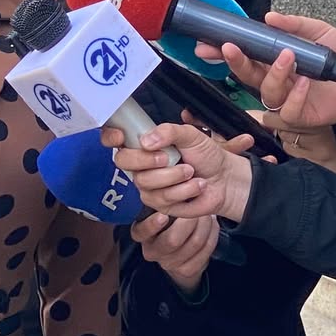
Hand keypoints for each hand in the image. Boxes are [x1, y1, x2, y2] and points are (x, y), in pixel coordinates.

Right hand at [103, 121, 250, 221]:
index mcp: (146, 145)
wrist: (225, 179)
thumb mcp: (191, 135)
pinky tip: (196, 186)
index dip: (110, 136)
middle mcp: (142, 165)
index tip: (119, 135)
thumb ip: (168, 132)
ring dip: (174, 176)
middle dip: (147, 160)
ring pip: (145, 182)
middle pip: (124, 162)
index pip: (115, 139)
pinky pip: (163, 198)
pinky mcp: (160, 204)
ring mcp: (149, 186)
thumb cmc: (207, 155)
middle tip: (169, 157)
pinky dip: (185, 190)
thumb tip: (146, 141)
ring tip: (192, 172)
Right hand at [129, 211, 218, 292]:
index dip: (152, 225)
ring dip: (205, 225)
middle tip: (197, 208)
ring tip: (208, 214)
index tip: (164, 215)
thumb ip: (162, 203)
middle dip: (189, 222)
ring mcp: (169, 263)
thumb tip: (172, 191)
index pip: (141, 232)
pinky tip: (212, 226)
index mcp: (141, 234)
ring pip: (194, 242)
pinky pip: (205, 250)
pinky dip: (212, 234)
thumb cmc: (171, 220)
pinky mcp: (186, 270)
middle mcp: (152, 251)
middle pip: (172, 239)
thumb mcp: (161, 210)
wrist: (182, 249)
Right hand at [207, 15, 335, 130]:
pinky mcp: (302, 117)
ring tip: (289, 58)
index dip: (225, 52)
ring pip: (266, 92)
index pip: (245, 56)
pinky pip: (288, 111)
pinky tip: (305, 82)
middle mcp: (276, 81)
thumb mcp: (317, 31)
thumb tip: (268, 17)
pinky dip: (295, 96)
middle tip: (229, 48)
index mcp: (274, 61)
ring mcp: (287, 100)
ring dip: (274, 74)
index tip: (208, 43)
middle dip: (235, 62)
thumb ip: (293, 25)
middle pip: (247, 76)